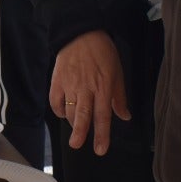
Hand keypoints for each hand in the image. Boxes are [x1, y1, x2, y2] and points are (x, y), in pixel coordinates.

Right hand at [50, 30, 130, 155]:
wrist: (80, 32)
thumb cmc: (102, 51)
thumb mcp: (117, 72)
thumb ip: (120, 96)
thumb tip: (125, 116)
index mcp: (104, 87)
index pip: (103, 115)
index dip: (102, 134)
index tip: (100, 149)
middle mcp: (86, 88)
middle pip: (83, 115)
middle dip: (80, 133)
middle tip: (76, 145)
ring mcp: (70, 84)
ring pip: (69, 110)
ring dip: (72, 124)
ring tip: (76, 131)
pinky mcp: (57, 80)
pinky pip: (55, 101)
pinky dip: (59, 111)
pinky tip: (64, 114)